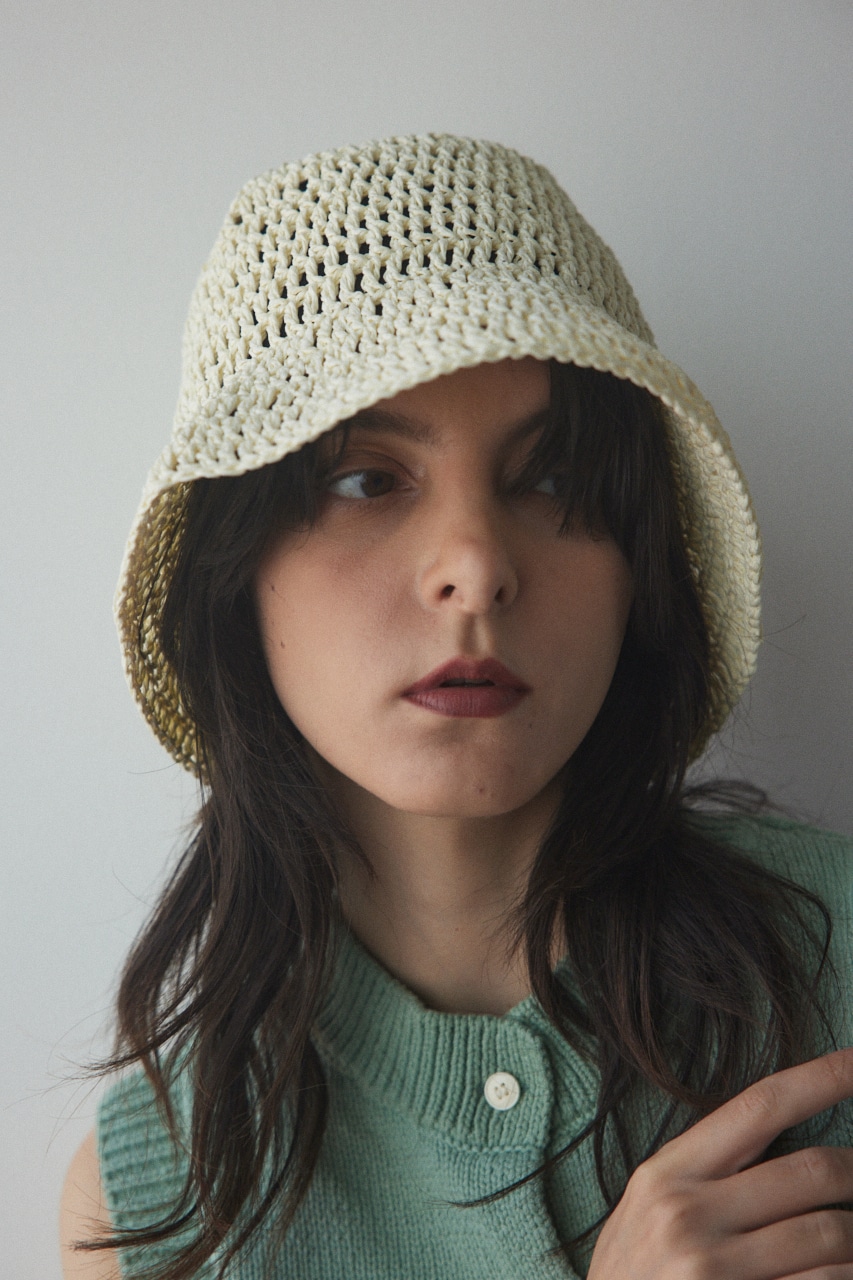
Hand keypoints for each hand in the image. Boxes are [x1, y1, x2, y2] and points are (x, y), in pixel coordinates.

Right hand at [587, 1046, 852, 1279]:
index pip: (759, 1106)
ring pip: (830, 1234)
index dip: (820, 1078)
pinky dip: (844, 1275)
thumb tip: (780, 1136)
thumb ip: (704, 1174)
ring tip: (852, 1241)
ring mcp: (714, 1269)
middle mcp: (689, 1214)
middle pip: (811, 1171)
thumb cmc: (632, 1279)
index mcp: (667, 1174)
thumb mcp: (647, 1211)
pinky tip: (840, 1272)